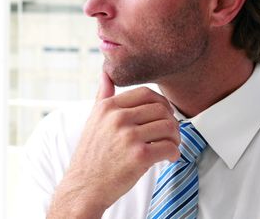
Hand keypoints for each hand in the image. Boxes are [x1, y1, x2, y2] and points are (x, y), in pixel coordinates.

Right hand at [47, 71, 179, 218]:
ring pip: (169, 127)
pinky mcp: (139, 156)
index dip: (161, 104)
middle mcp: (118, 118)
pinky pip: (169, 147)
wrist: (84, 187)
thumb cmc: (91, 155)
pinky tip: (168, 158)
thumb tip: (106, 73)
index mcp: (108, 107)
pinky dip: (174, 153)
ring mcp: (128, 136)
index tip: (164, 115)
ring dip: (175, 138)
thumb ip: (103, 96)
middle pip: (161, 109)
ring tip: (170, 146)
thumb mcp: (93, 120)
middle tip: (170, 134)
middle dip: (171, 122)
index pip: (146, 93)